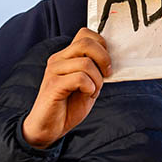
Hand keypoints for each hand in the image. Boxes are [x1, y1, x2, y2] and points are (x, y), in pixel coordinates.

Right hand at [22, 28, 112, 148]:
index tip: (106, 63)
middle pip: (86, 42)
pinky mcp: (53, 85)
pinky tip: (86, 94)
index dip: (101, 44)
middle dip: (104, 58)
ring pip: (86, 62)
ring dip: (97, 79)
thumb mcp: (89, 84)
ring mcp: (54, 71)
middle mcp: (59, 59)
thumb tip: (112, 59)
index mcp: (67, 56)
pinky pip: (80, 78)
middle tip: (106, 75)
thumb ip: (96, 69)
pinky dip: (90, 87)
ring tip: (93, 90)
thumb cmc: (69, 106)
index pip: (85, 34)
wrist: (49, 128)